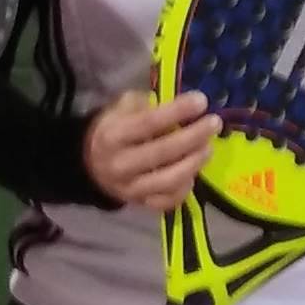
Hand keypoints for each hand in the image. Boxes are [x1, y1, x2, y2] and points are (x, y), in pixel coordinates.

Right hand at [83, 89, 218, 213]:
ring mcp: (131, 188)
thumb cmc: (113, 130)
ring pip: (170, 180)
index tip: (201, 101)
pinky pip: (168, 201)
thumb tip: (177, 105)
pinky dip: (185, 188)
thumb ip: (146, 104)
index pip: (149, 123)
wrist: (90, 165)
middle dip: (194, 136)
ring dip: (194, 162)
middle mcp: (121, 165)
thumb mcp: (120, 109)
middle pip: (163, 152)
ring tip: (208, 147)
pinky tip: (192, 173)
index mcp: (113, 136)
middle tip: (214, 123)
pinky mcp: (141, 204)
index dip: (177, 111)